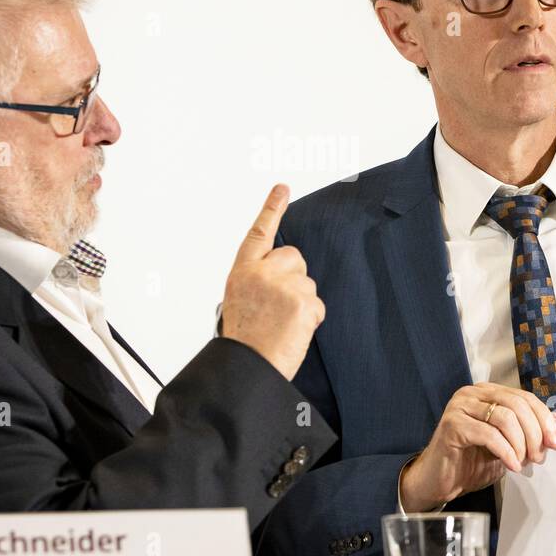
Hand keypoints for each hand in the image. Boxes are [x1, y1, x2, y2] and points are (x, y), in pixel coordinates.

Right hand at [220, 184, 325, 380]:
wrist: (247, 366)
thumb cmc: (244, 340)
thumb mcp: (239, 302)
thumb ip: (257, 282)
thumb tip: (279, 280)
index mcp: (242, 272)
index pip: (259, 234)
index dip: (271, 209)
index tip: (282, 189)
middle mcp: (262, 272)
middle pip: (293, 257)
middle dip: (293, 277)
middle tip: (279, 306)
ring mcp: (284, 285)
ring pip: (307, 283)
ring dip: (301, 303)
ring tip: (281, 324)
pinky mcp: (303, 301)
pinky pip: (317, 304)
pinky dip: (310, 319)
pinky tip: (293, 331)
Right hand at [399, 384, 555, 512]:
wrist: (440, 482)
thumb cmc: (470, 463)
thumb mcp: (507, 446)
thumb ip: (527, 431)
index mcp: (486, 393)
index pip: (524, 397)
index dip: (544, 419)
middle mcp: (472, 394)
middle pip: (516, 404)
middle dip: (535, 432)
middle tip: (539, 457)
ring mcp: (460, 407)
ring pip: (504, 416)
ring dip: (521, 443)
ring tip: (523, 462)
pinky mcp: (452, 424)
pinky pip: (488, 434)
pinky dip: (506, 452)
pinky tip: (511, 466)